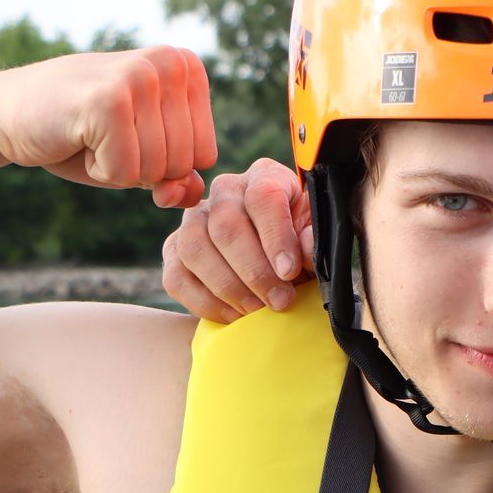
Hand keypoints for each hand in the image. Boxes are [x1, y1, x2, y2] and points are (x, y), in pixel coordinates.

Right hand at [0, 47, 215, 208]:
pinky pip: (125, 174)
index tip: (128, 133)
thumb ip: (179, 179)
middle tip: (105, 134)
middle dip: (143, 168)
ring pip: (157, 171)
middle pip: (184, 164)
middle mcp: (170, 64)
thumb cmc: (84, 135)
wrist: (7, 112)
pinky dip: (100, 171)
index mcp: (187, 67)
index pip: (205, 155)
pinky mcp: (109, 101)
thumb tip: (187, 192)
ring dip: (120, 169)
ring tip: (92, 133)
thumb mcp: (144, 158)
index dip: (163, 163)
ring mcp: (140, 78)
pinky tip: (78, 137)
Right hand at [161, 158, 313, 321]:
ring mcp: (194, 218)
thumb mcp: (316, 236)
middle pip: (226, 226)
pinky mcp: (175, 250)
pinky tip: (234, 315)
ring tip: (258, 311)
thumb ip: (314, 239)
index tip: (289, 271)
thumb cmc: (301, 244)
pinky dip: (205, 302)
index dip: (276, 236)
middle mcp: (225, 191)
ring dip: (229, 288)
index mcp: (264, 177)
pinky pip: (177, 277)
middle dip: (255, 272)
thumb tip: (306, 250)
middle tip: (280, 302)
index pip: (263, 197)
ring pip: (195, 249)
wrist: (280, 262)